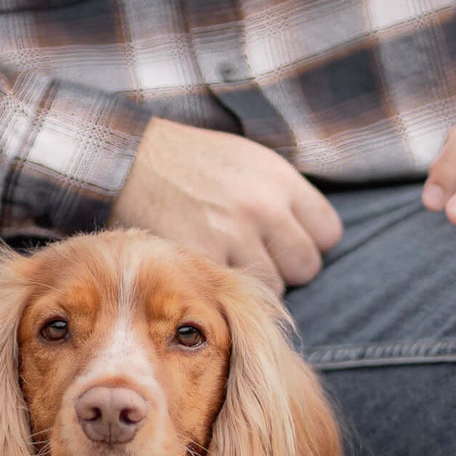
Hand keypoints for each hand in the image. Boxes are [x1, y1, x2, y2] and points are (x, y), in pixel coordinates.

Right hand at [112, 117, 341, 292]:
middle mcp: (264, 206)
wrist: (128, 159)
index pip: (327, 232)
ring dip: (252, 282)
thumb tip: (310, 234)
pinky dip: (219, 291)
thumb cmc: (190, 161)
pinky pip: (231, 296)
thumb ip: (282, 194)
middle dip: (284, 267)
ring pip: (272, 288)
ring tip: (225, 263)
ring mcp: (233, 235)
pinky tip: (202, 273)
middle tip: (252, 257)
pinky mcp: (200, 258)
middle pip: (306, 266)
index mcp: (280, 178)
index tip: (282, 241)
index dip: (306, 242)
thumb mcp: (248, 161)